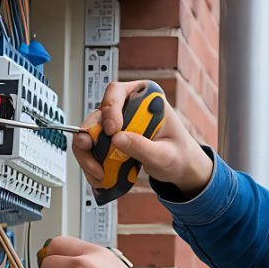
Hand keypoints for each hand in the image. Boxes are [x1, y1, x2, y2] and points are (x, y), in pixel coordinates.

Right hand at [73, 81, 213, 198]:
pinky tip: (100, 176)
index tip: (113, 130)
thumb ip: (143, 147)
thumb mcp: (165, 155)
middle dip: (90, 135)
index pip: (118, 92)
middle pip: (98, 114)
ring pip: (91, 133)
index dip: (110, 108)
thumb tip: (117, 138)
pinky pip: (94, 149)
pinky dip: (92, 163)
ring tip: (99, 174)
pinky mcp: (111, 140)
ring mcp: (117, 124)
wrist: (179, 168)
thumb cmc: (178, 155)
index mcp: (145, 98)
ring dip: (89, 154)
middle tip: (89, 149)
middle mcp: (127, 107)